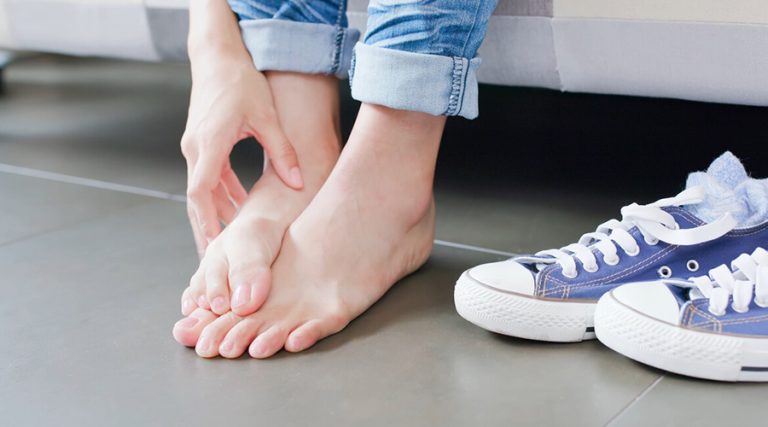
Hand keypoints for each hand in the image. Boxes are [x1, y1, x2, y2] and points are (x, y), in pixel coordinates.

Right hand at [181, 55, 302, 256]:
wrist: (218, 57)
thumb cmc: (240, 82)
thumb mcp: (266, 116)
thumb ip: (282, 152)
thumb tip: (298, 182)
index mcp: (210, 143)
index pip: (200, 191)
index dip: (206, 220)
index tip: (215, 245)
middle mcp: (196, 149)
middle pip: (197, 200)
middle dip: (206, 229)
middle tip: (215, 261)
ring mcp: (196, 147)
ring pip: (202, 192)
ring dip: (215, 215)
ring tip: (228, 243)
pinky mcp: (202, 145)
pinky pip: (208, 178)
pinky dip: (221, 196)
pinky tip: (238, 209)